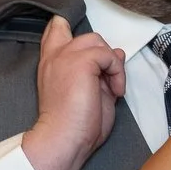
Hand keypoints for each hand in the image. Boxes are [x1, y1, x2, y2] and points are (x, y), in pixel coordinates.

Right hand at [21, 14, 124, 169]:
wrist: (64, 140)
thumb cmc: (74, 126)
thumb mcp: (91, 92)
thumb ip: (101, 71)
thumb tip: (118, 53)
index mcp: (52, 63)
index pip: (57, 29)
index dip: (76, 31)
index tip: (90, 54)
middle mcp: (56, 55)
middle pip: (88, 36)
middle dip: (104, 55)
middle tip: (106, 82)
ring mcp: (67, 56)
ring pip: (99, 42)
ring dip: (112, 64)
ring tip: (112, 88)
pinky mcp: (81, 61)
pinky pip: (109, 55)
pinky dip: (117, 72)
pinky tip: (115, 92)